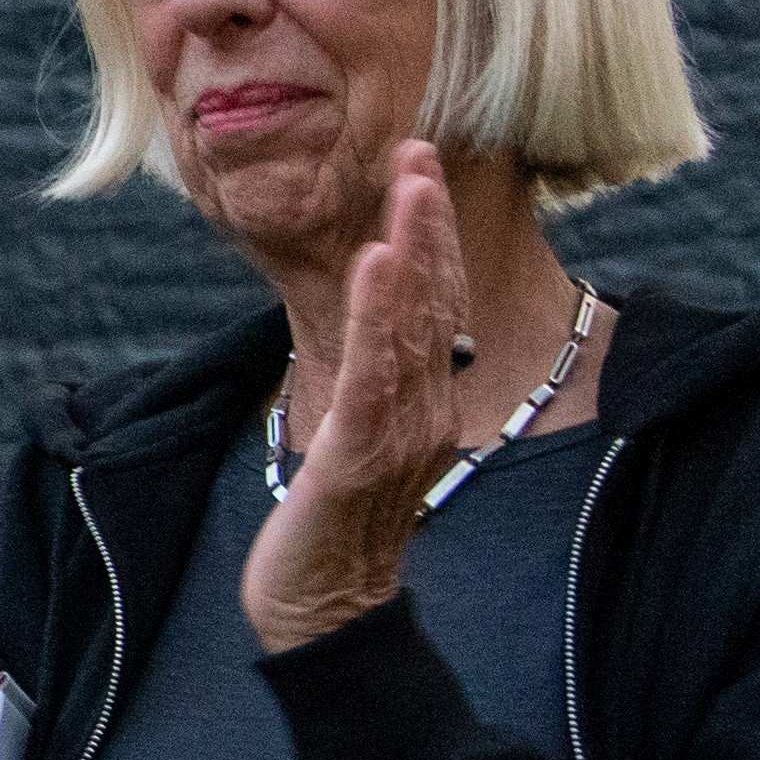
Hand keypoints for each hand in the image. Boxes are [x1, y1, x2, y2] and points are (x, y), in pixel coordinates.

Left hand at [248, 141, 469, 656]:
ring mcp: (400, 431)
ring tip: (406, 186)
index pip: (435, 305)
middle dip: (427, 224)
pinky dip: (375, 313)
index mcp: (426, 402)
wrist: (324, 607)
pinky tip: (375, 263)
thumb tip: (379, 329)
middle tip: (419, 152)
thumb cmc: (334, 524)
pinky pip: (372, 372)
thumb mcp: (361, 439)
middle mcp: (427, 409)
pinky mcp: (359, 451)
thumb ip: (377, 385)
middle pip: (434, 302)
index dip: (430, 238)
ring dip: (410, 250)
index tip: (419, 172)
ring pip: (411, 325)